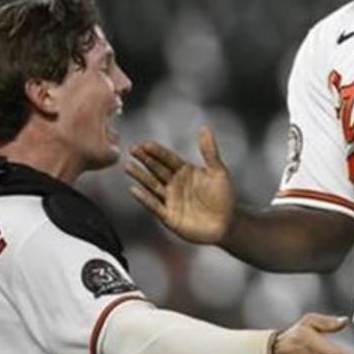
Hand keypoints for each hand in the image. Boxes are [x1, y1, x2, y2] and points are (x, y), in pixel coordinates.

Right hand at [125, 127, 235, 244]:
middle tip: (133, 150)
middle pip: (156, 169)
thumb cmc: (224, 198)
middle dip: (144, 159)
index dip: (157, 151)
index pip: (167, 159)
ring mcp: (170, 199)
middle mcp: (175, 184)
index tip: (145, 144)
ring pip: (152, 185)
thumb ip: (209, 151)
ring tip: (127, 166)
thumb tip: (205, 129)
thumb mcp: (218, 171)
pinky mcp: (168, 215)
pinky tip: (134, 190)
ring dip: (140, 176)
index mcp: (185, 171)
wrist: (226, 224)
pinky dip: (144, 198)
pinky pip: (154, 205)